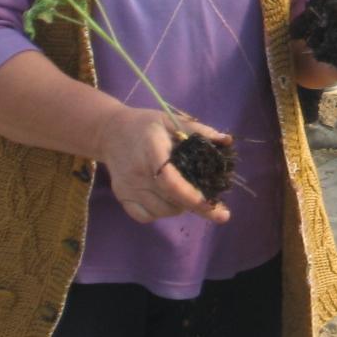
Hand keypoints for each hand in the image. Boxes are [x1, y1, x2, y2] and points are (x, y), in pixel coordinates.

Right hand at [92, 106, 231, 225]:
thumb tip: (226, 141)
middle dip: (195, 204)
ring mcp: (127, 188)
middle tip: (211, 199)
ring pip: (161, 211)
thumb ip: (198, 130)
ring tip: (187, 194)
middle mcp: (137, 173)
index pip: (171, 182)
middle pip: (169, 200)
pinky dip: (160, 213)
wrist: (110, 132)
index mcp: (151, 151)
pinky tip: (168, 200)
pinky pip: (145, 216)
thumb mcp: (171, 120)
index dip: (192, 197)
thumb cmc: (146, 125)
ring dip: (179, 207)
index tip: (213, 204)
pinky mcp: (121, 197)